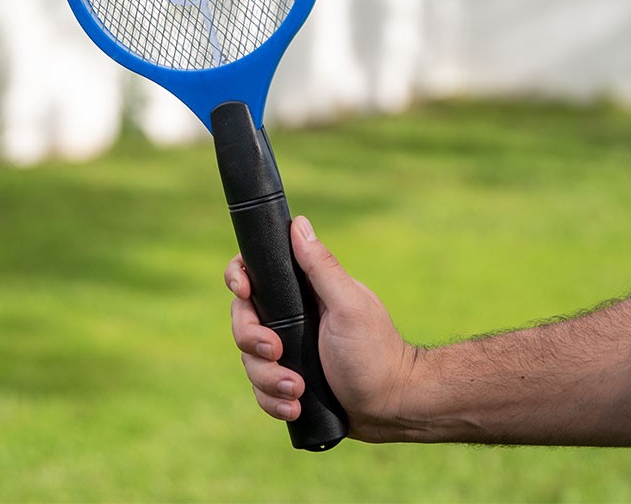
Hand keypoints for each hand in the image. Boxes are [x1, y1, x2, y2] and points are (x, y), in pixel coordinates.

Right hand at [224, 215, 418, 442]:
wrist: (391, 406)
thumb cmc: (375, 350)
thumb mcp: (348, 305)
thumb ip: (321, 266)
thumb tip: (297, 222)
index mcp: (300, 292)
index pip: (254, 272)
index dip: (239, 277)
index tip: (244, 291)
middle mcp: (288, 318)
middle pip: (241, 319)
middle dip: (252, 339)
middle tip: (276, 352)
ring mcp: (286, 351)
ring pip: (249, 360)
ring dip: (268, 379)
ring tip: (298, 390)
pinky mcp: (287, 382)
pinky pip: (261, 391)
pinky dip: (273, 401)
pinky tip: (295, 407)